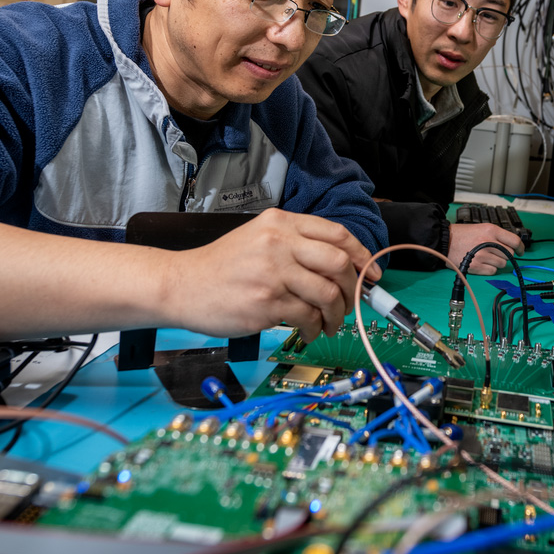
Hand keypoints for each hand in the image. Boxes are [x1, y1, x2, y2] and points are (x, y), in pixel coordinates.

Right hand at [166, 208, 378, 342]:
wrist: (181, 285)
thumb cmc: (222, 267)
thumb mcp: (259, 239)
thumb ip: (296, 246)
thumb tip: (343, 268)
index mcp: (280, 223)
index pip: (336, 234)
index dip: (362, 255)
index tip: (372, 274)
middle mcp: (278, 242)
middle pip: (339, 263)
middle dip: (353, 288)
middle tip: (352, 303)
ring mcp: (272, 272)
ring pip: (328, 293)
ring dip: (336, 314)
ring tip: (328, 324)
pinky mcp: (266, 302)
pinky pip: (308, 316)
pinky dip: (315, 328)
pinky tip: (308, 331)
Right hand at [447, 223, 524, 274]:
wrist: (444, 240)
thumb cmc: (462, 234)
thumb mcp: (481, 228)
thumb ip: (497, 236)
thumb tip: (512, 246)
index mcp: (491, 230)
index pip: (514, 241)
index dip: (520, 248)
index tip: (521, 251)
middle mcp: (488, 242)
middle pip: (509, 254)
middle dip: (505, 255)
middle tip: (495, 253)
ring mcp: (482, 255)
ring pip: (502, 264)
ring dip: (496, 262)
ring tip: (485, 257)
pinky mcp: (476, 266)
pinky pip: (492, 271)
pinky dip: (489, 269)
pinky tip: (481, 263)